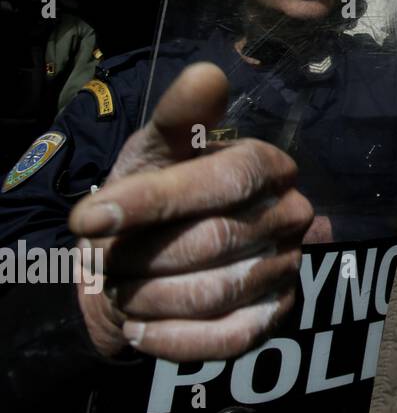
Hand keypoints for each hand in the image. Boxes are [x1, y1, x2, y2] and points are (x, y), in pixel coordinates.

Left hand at [70, 63, 312, 361]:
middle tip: (104, 260)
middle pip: (216, 240)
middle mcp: (293, 215)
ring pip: (216, 294)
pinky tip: (139, 328)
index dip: (156, 200)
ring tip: (120, 290)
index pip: (227, 179)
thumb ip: (179, 117)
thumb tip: (207, 72)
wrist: (145, 262)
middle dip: (143, 256)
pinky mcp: (274, 318)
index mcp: (270, 167)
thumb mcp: (154, 151)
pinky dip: (172, 339)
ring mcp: (288, 269)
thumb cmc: (152, 196)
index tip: (88, 218)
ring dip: (148, 298)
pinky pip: (228, 340)